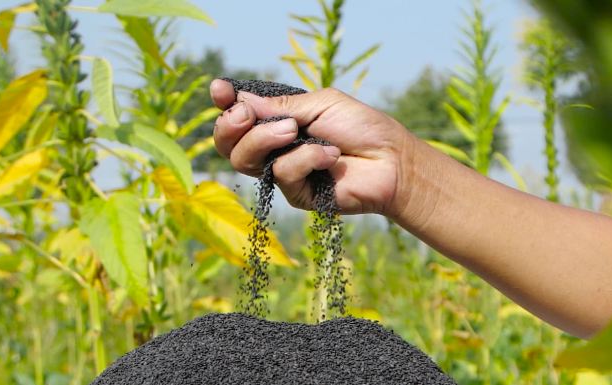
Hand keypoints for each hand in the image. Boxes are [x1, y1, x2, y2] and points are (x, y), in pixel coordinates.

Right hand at [209, 79, 415, 215]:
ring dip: (265, 139)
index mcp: (279, 122)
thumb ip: (281, 107)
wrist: (391, 160)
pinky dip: (305, 159)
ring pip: (244, 160)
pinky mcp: (296, 195)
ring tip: (294, 130)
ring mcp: (283, 173)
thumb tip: (240, 100)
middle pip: (229, 144)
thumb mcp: (320, 104)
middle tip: (247, 114)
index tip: (220, 90)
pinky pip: (282, 174)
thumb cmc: (362, 128)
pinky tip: (330, 156)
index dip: (224, 104)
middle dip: (231, 126)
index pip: (240, 116)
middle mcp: (274, 148)